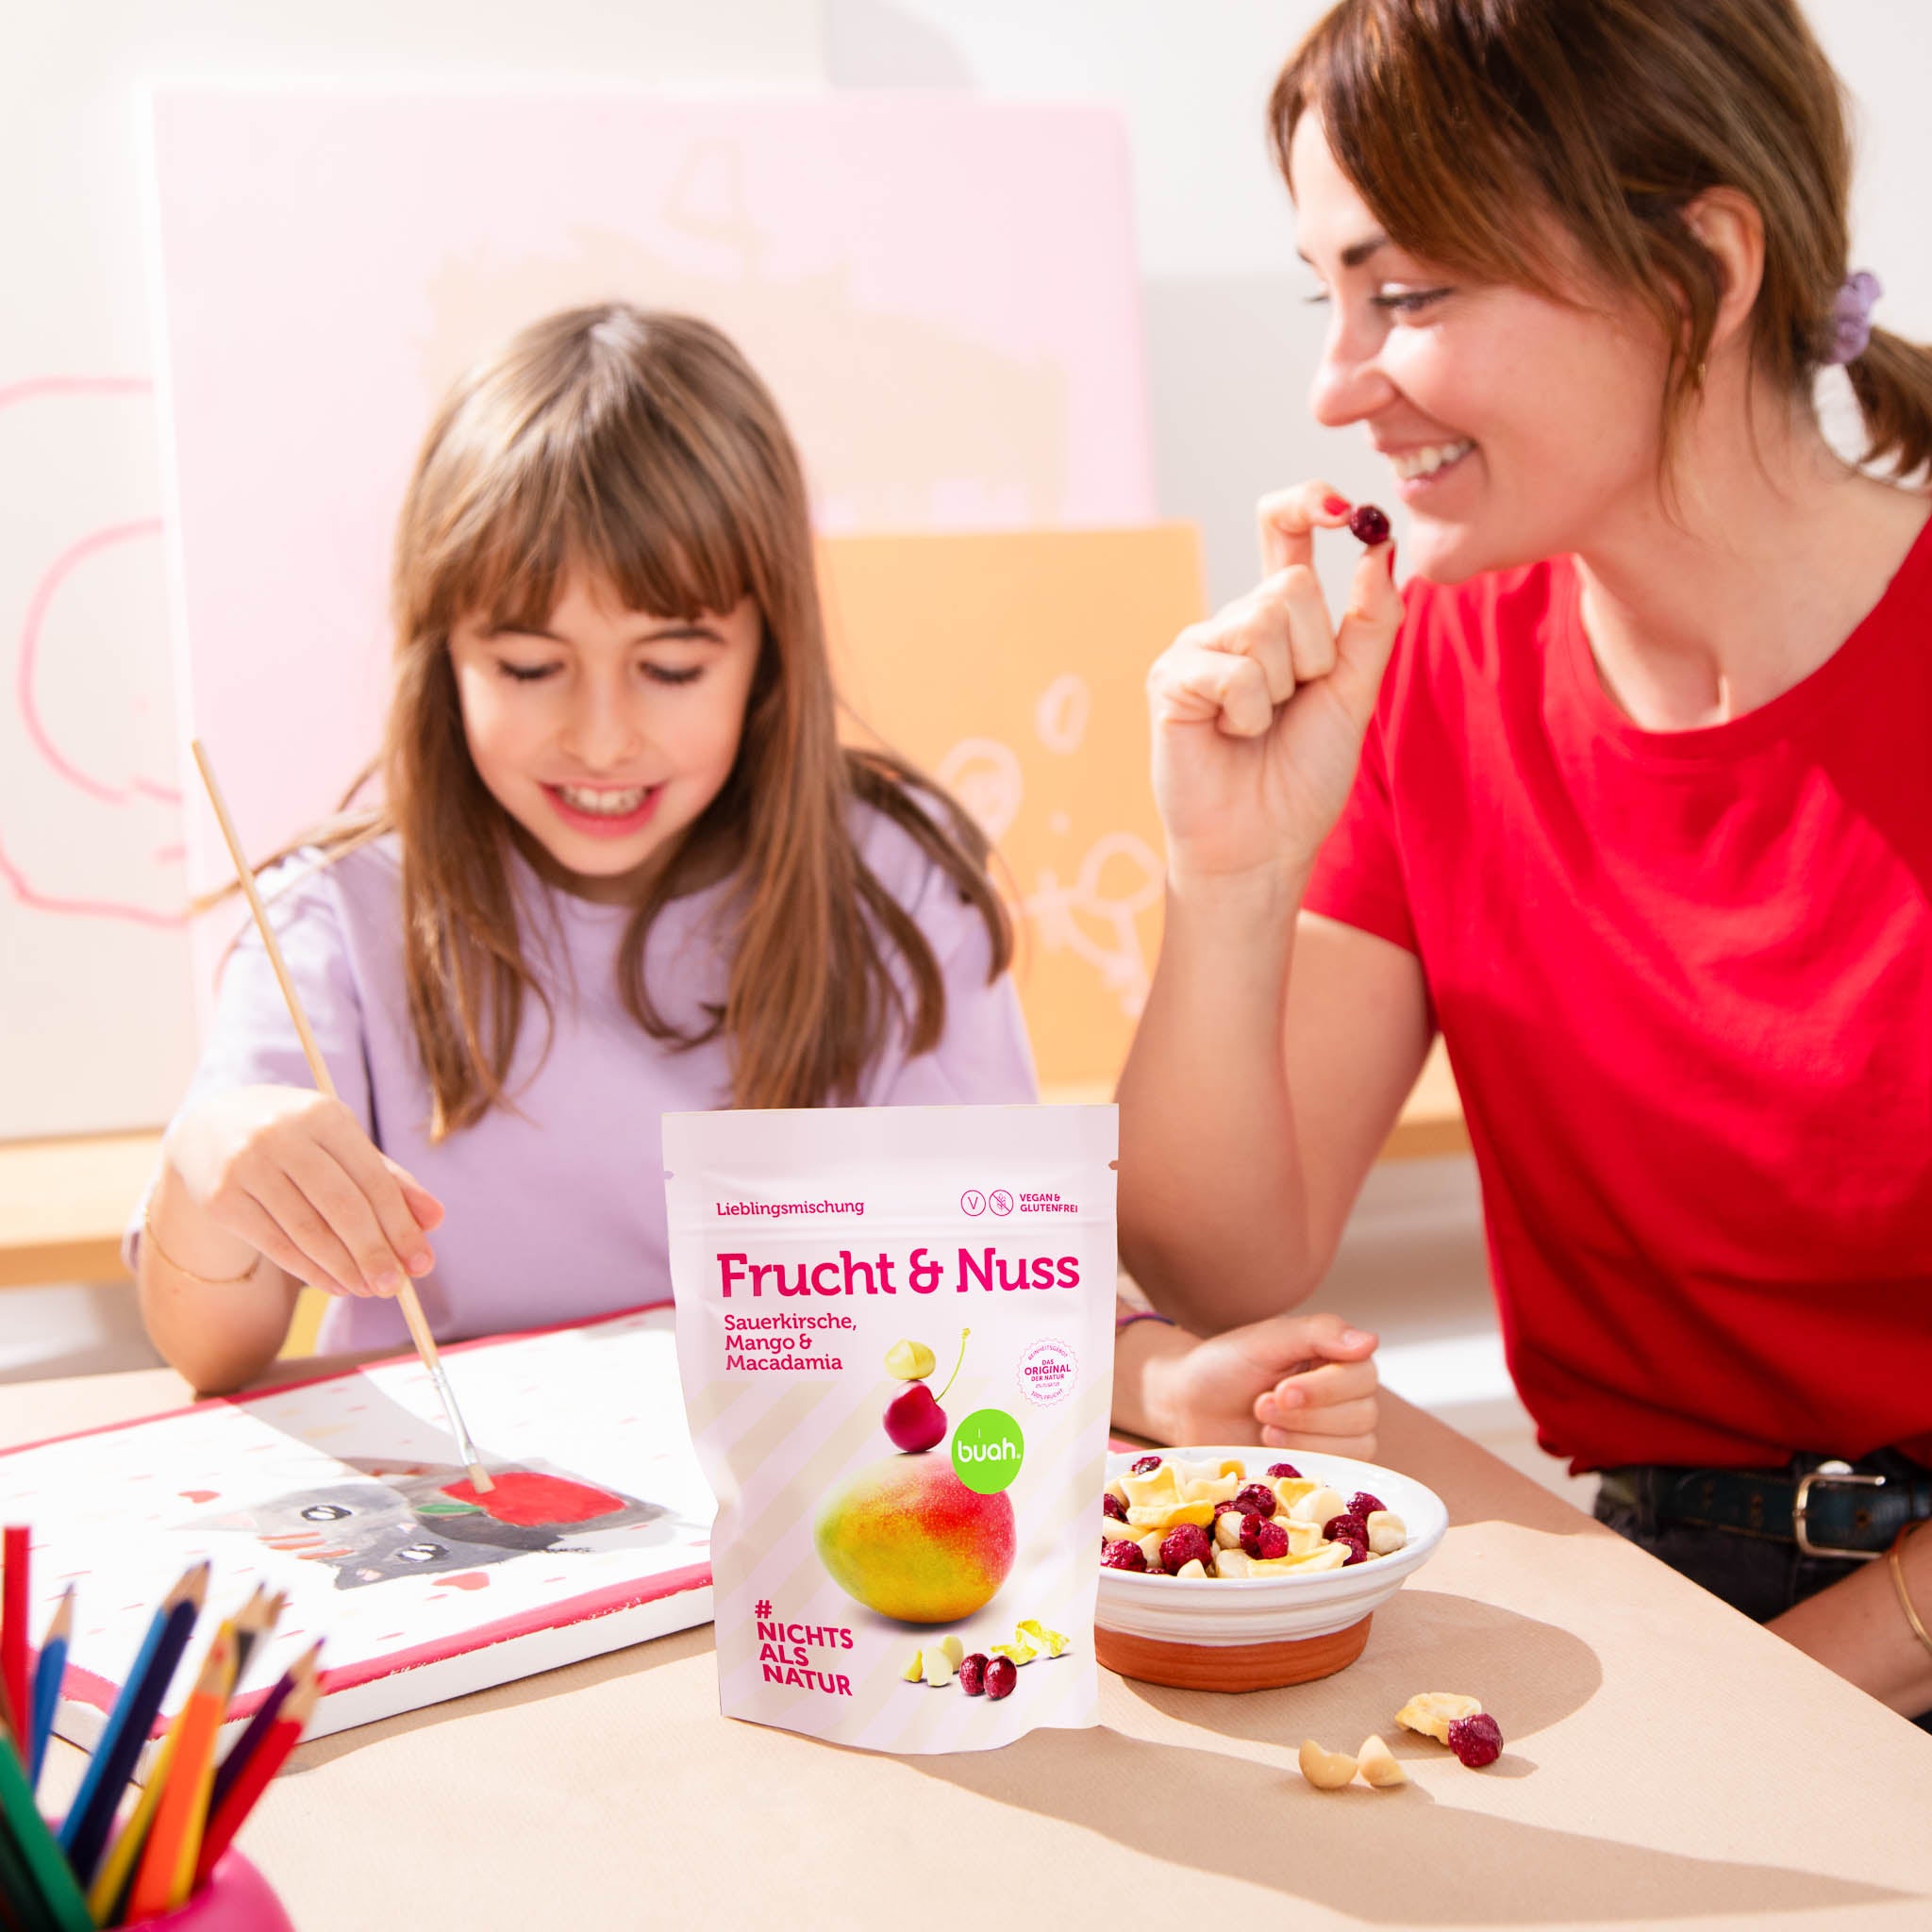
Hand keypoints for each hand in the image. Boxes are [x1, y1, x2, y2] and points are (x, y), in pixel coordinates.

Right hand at [162, 1085, 443, 1297]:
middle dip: (374, 1252)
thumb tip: (434, 1219)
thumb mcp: (342, 1143)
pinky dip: (310, 1270)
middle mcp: (282, 1136)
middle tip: (396, 1287)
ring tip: (369, 1289)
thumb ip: (389, 1179)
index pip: (373, 1180)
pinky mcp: (220, 1198)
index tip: (422, 1263)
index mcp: (324, 1115)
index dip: (401, 1226)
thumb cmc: (297, 1137)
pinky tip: (335, 1285)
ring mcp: (245, 1166)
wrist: (213, 1125)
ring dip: (344, 1268)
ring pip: (307, 1230)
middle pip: (341, 1207)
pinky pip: (275, 1243)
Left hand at [1144, 1311, 1378, 1456]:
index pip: (1364, 1376)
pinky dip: (1303, 1459)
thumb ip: (1318, 1333)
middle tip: (1261, 1406)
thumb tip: (1371, 1340)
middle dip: (1306, 1415)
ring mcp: (1337, 1434)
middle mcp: (1345, 1396)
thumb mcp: (1266, 1340)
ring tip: (1263, 1427)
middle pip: (1363, 1414)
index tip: (1280, 1390)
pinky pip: (1342, 1472)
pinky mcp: (1324, 1464)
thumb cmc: (1226, 1366)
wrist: (1188, 1406)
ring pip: (1357, 1446)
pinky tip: (1270, 1447)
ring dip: (1303, 1439)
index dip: (1325, 1389)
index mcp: (1336, 1358)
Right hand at [1146, 481, 1400, 886]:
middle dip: (1314, 655)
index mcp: (1277, 619)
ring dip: (1283, 689)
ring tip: (1259, 726)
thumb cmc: (1303, 776)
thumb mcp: (1355, 693)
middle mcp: (1233, 623)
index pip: (1284, 533)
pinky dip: (1249, 714)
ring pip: (1264, 625)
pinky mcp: (1171, 679)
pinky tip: (1230, 736)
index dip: (1306, 504)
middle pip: (1291, 588)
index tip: (1338, 505)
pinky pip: (1235, 671)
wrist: (1263, 845)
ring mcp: (1197, 647)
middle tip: (1293, 704)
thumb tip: (1380, 545)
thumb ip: (1371, 622)